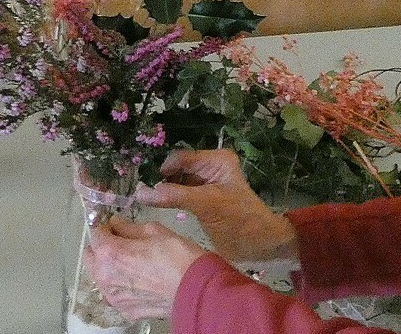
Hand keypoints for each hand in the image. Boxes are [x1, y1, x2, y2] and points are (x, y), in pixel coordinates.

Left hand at [85, 217, 206, 320]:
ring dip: (109, 267)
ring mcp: (113, 297)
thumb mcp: (154, 230)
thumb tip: (116, 223)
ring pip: (101, 276)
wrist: (195, 289)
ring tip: (132, 262)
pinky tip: (140, 280)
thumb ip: (128, 227)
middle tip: (121, 242)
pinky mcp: (124, 310)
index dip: (105, 225)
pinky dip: (122, 285)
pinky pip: (115, 293)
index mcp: (110, 253)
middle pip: (91, 256)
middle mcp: (105, 277)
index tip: (113, 224)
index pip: (95, 232)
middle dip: (102, 247)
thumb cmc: (177, 256)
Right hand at [136, 149, 298, 263]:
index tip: (145, 187)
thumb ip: (174, 196)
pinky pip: (181, 194)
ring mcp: (206, 183)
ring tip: (150, 203)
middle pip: (177, 168)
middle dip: (163, 181)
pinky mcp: (203, 199)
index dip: (163, 170)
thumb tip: (140, 192)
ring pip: (177, 181)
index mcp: (216, 160)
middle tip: (144, 197)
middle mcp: (210, 167)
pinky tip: (161, 208)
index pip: (181, 158)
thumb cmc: (238, 219)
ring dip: (165, 191)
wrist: (259, 243)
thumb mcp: (205, 204)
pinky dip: (171, 199)